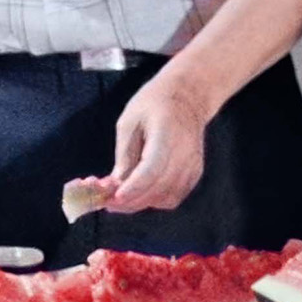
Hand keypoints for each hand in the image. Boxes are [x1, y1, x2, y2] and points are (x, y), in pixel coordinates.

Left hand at [109, 75, 209, 213]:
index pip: (152, 169)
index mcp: (167, 134)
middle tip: (107, 202)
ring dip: (141, 203)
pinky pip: (173, 197)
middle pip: (158, 188)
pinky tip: (139, 194)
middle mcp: (185, 153)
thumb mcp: (129, 123)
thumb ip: (124, 156)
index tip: (114, 197)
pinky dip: (154, 201)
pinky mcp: (194, 174)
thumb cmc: (154, 104)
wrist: (187, 98)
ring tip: (120, 197)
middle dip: (130, 201)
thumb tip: (114, 186)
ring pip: (165, 199)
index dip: (133, 187)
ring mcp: (193, 166)